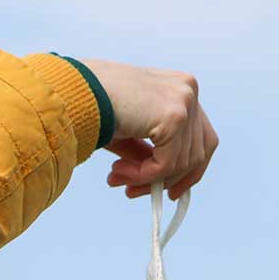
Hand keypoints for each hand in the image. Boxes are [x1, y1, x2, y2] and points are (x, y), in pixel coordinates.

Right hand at [81, 58, 217, 199]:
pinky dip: (144, 175)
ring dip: (147, 178)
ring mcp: (184, 101)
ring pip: (181, 163)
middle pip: (197, 153)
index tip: (170, 192)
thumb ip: (150, 149)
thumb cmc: (94, 104)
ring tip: (116, 177)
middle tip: (132, 192)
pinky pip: (167, 164)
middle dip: (165, 180)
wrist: (76, 91)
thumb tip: (161, 179)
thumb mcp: (130, 130)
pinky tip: (118, 171)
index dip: (190, 170)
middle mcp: (188, 90)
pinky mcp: (174, 117)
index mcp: (180, 87)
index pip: (202, 137)